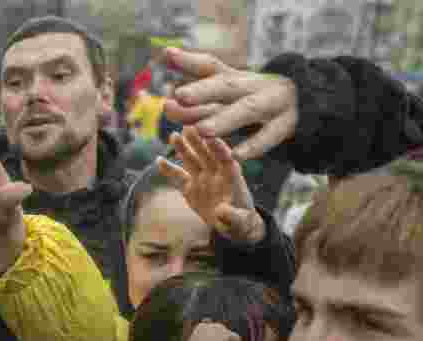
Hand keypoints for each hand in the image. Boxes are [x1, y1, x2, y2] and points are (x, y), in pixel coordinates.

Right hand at [159, 126, 265, 243]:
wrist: (231, 224)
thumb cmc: (240, 221)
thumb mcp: (240, 222)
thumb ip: (232, 216)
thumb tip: (221, 211)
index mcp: (232, 177)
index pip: (226, 159)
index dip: (219, 149)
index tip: (212, 138)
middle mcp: (216, 173)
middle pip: (207, 154)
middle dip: (198, 141)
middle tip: (190, 127)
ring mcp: (202, 177)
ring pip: (191, 159)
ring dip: (183, 148)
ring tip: (173, 136)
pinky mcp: (190, 186)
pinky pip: (178, 176)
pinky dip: (169, 169)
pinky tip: (158, 161)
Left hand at [160, 47, 297, 160]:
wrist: (302, 101)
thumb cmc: (251, 96)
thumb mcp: (227, 86)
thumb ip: (197, 79)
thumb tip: (167, 67)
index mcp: (234, 78)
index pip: (210, 67)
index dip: (190, 61)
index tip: (168, 56)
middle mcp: (250, 86)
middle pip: (227, 85)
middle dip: (204, 90)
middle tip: (180, 96)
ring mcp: (270, 104)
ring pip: (247, 110)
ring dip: (225, 120)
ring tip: (202, 130)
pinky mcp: (284, 125)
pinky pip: (269, 137)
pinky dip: (253, 146)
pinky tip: (236, 155)